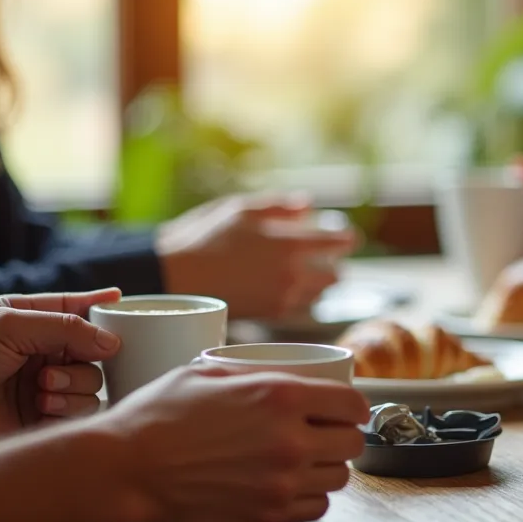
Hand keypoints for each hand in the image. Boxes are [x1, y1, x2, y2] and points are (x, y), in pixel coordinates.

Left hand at [0, 289, 122, 448]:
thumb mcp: (9, 324)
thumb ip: (65, 328)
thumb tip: (113, 342)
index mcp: (32, 322)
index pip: (77, 310)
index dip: (101, 307)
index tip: (122, 302)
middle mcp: (43, 354)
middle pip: (96, 353)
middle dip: (84, 359)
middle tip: (55, 366)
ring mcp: (45, 389)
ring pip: (94, 385)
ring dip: (74, 385)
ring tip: (42, 389)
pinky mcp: (43, 422)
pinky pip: (82, 415)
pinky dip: (70, 409)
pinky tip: (43, 406)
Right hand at [97, 366, 368, 521]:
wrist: (122, 472)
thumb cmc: (155, 418)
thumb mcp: (207, 372)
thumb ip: (256, 373)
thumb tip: (286, 373)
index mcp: (281, 397)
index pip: (352, 404)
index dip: (352, 407)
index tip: (346, 411)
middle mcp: (290, 441)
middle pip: (352, 444)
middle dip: (342, 437)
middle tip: (324, 436)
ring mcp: (281, 484)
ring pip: (338, 479)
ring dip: (326, 468)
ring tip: (304, 462)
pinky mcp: (267, 518)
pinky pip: (315, 509)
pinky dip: (309, 499)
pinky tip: (289, 488)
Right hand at [156, 193, 358, 319]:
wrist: (173, 279)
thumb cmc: (203, 238)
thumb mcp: (240, 209)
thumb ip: (279, 206)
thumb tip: (307, 205)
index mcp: (289, 244)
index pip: (337, 243)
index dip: (347, 238)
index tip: (348, 236)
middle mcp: (293, 274)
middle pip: (336, 274)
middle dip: (335, 263)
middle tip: (327, 255)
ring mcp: (283, 298)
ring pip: (321, 294)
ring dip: (322, 282)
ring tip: (310, 271)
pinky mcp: (270, 316)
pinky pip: (302, 308)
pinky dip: (304, 298)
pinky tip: (291, 288)